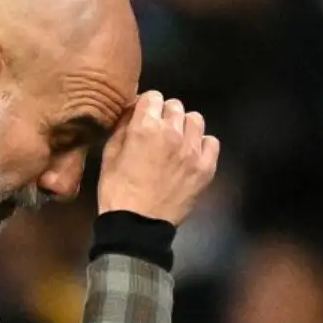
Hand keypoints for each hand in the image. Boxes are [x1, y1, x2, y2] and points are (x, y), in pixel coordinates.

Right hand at [98, 90, 220, 222]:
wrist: (137, 225)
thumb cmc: (118, 190)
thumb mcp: (110, 153)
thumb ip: (123, 126)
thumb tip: (134, 111)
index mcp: (145, 127)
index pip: (153, 97)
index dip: (146, 106)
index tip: (144, 117)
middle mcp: (172, 133)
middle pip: (175, 106)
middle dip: (165, 115)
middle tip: (158, 132)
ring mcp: (193, 151)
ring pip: (195, 120)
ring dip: (185, 127)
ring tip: (177, 141)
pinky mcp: (206, 168)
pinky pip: (212, 142)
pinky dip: (203, 145)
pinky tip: (191, 155)